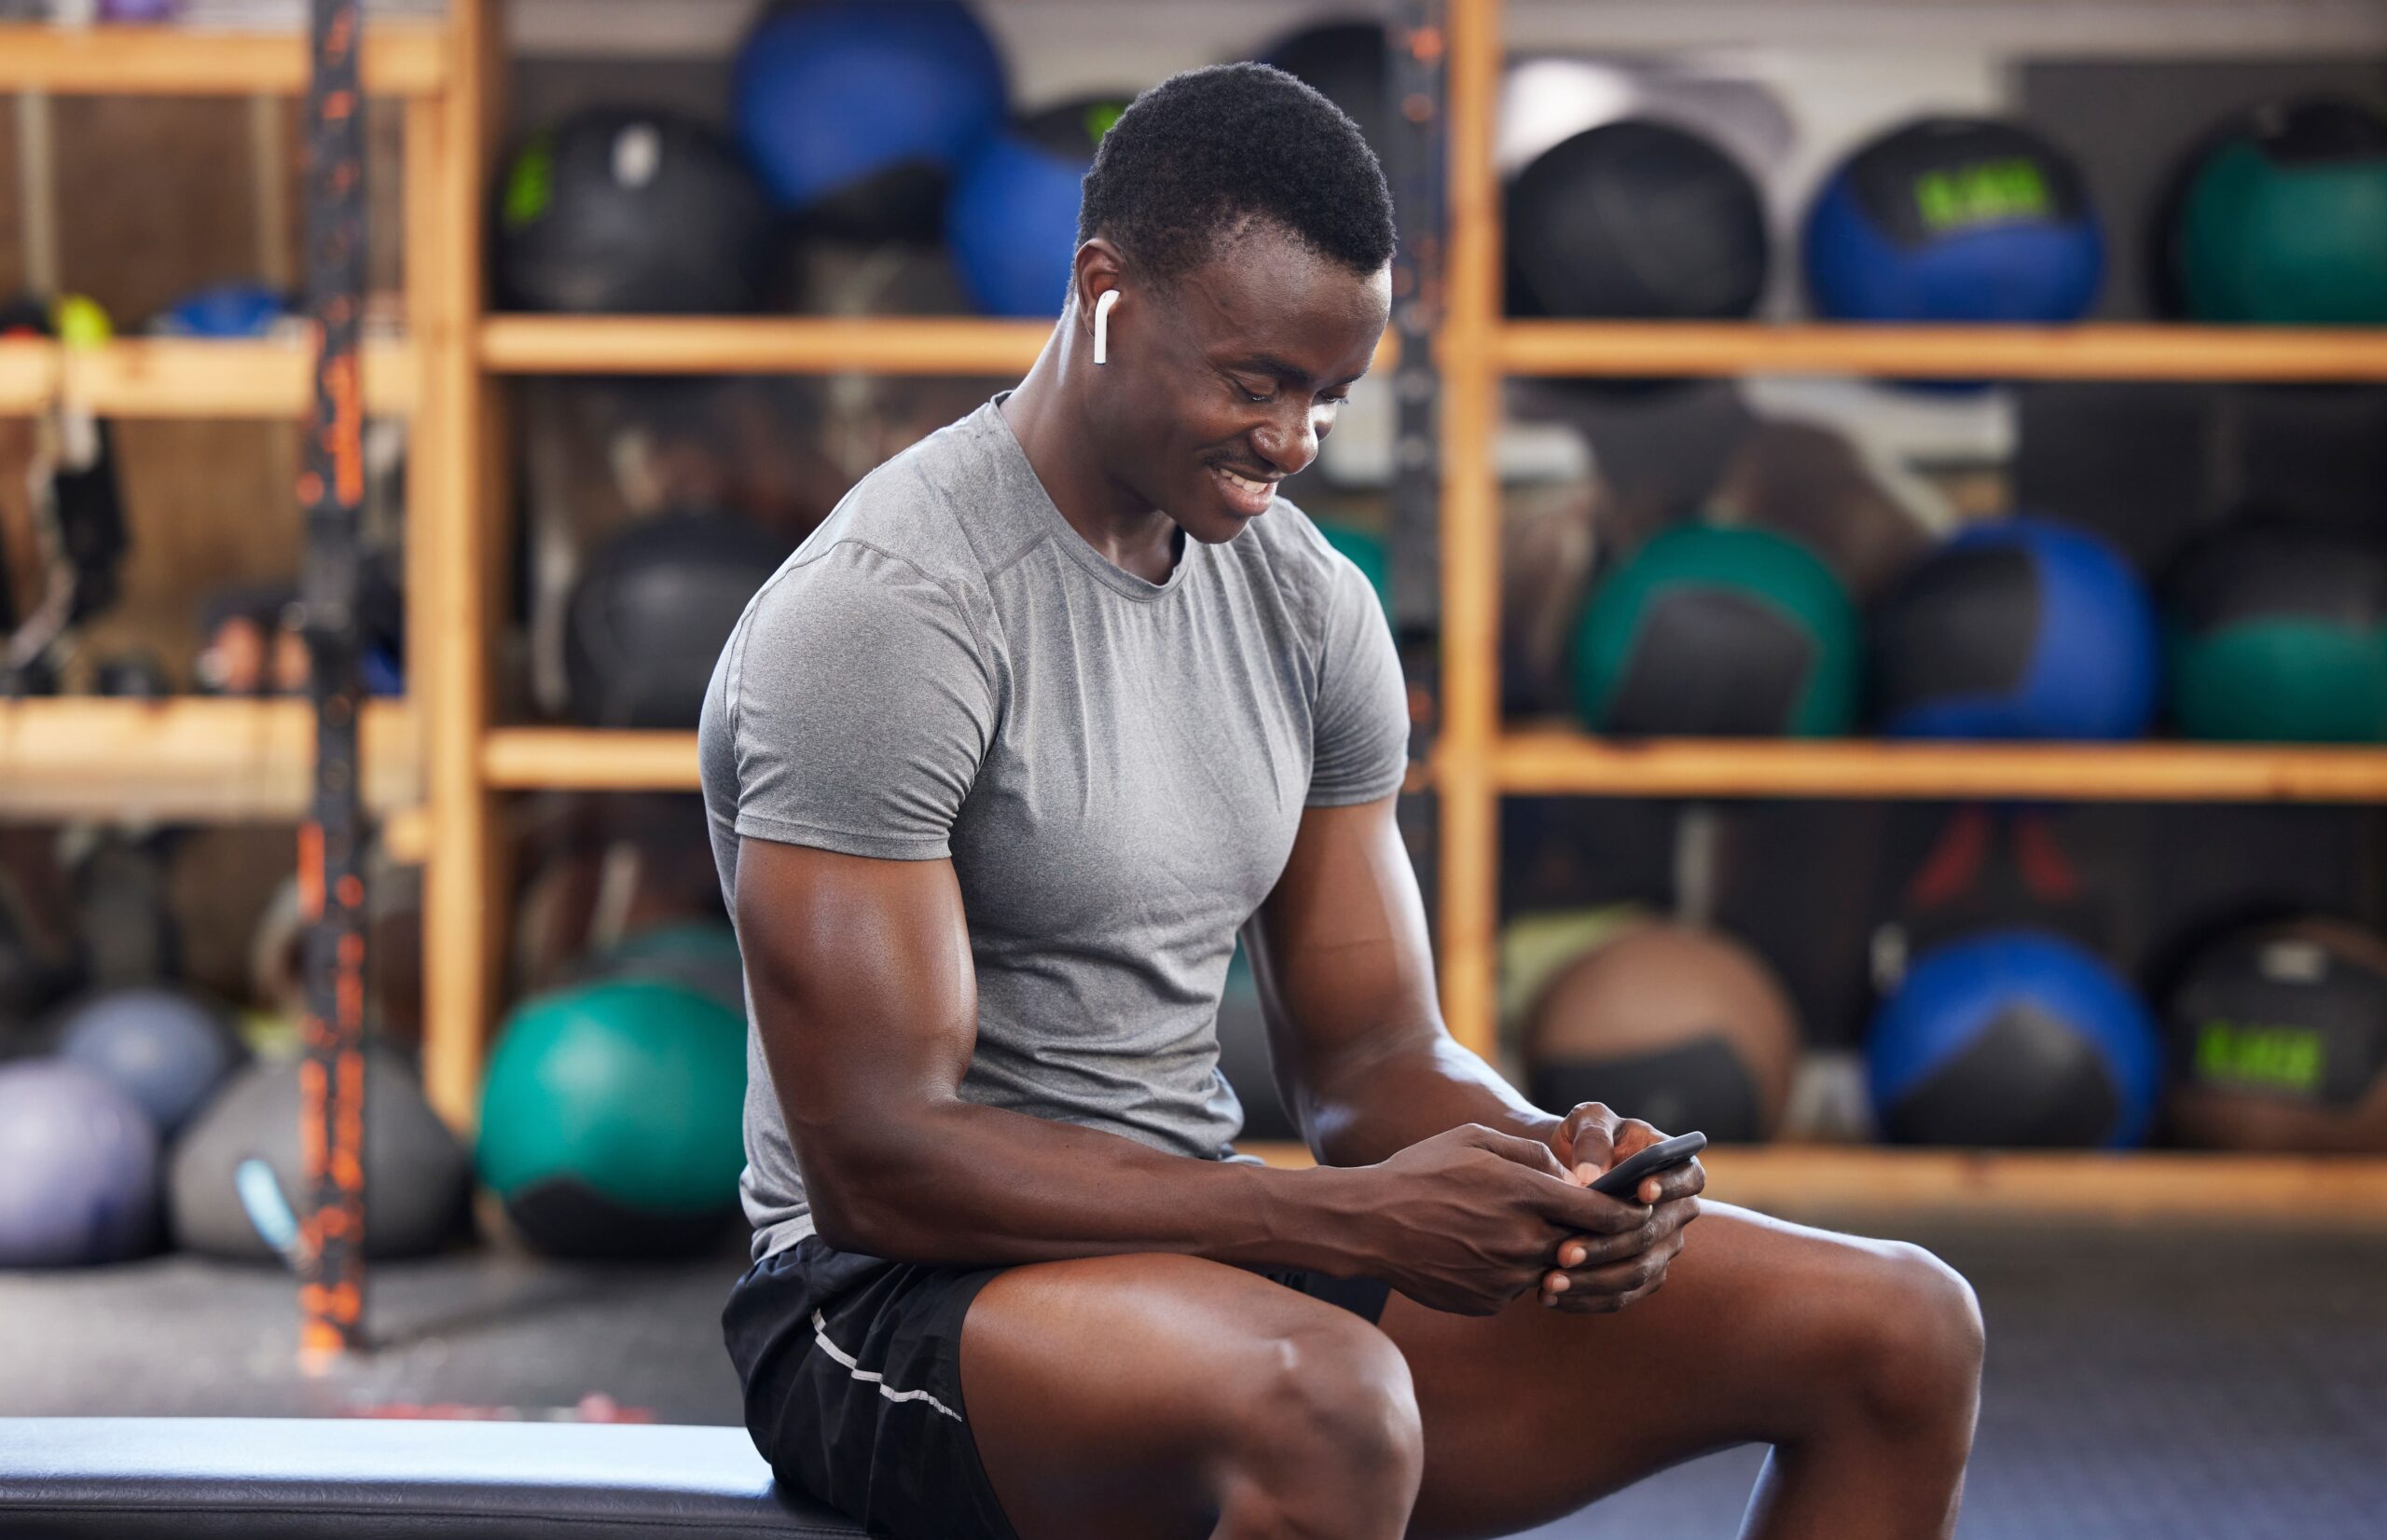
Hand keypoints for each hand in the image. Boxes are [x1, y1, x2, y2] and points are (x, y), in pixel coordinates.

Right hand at [1355, 1124, 1660, 1316]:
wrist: (1367, 1225)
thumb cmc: (1420, 1172)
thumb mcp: (1475, 1140)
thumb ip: (1531, 1154)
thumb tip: (1570, 1174)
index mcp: (1522, 1195)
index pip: (1600, 1213)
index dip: (1627, 1213)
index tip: (1639, 1211)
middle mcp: (1520, 1241)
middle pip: (1582, 1246)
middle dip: (1591, 1236)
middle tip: (1591, 1224)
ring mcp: (1504, 1277)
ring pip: (1550, 1269)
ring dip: (1548, 1253)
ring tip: (1516, 1231)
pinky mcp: (1487, 1302)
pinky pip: (1518, 1288)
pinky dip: (1514, 1271)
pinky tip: (1484, 1250)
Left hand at [1539, 1102, 1703, 1313]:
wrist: (1566, 1168)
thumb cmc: (1584, 1138)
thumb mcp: (1588, 1120)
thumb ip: (1593, 1138)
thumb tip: (1590, 1178)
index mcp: (1676, 1167)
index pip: (1689, 1178)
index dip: (1670, 1186)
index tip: (1641, 1190)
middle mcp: (1678, 1211)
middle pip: (1653, 1234)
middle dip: (1607, 1245)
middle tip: (1564, 1253)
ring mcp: (1663, 1247)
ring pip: (1637, 1272)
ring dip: (1594, 1280)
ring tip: (1551, 1281)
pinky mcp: (1642, 1275)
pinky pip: (1621, 1296)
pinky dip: (1587, 1299)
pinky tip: (1552, 1296)